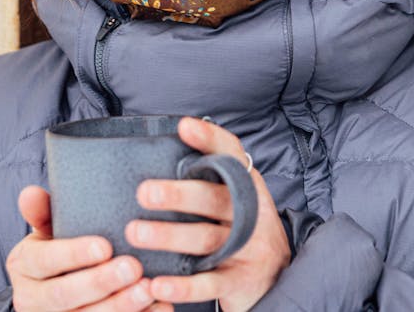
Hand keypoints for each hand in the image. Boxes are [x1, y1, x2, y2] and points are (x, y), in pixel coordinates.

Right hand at [6, 185, 161, 310]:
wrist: (53, 288)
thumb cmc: (57, 250)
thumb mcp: (47, 230)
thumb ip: (42, 212)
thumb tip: (30, 192)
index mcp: (23, 266)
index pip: (44, 261)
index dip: (73, 255)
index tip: (105, 246)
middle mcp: (31, 299)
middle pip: (64, 295)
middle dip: (100, 282)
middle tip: (133, 267)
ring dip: (120, 306)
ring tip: (148, 290)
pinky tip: (159, 308)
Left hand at [125, 117, 289, 311]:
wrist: (277, 277)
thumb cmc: (241, 229)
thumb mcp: (234, 199)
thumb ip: (208, 178)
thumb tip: (159, 149)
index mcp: (247, 186)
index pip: (232, 155)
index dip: (210, 140)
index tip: (184, 126)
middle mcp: (251, 214)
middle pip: (214, 199)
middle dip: (178, 195)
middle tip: (143, 192)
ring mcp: (249, 249)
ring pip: (206, 240)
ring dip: (169, 236)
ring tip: (136, 233)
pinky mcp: (240, 282)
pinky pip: (210, 285)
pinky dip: (183, 286)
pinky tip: (157, 284)